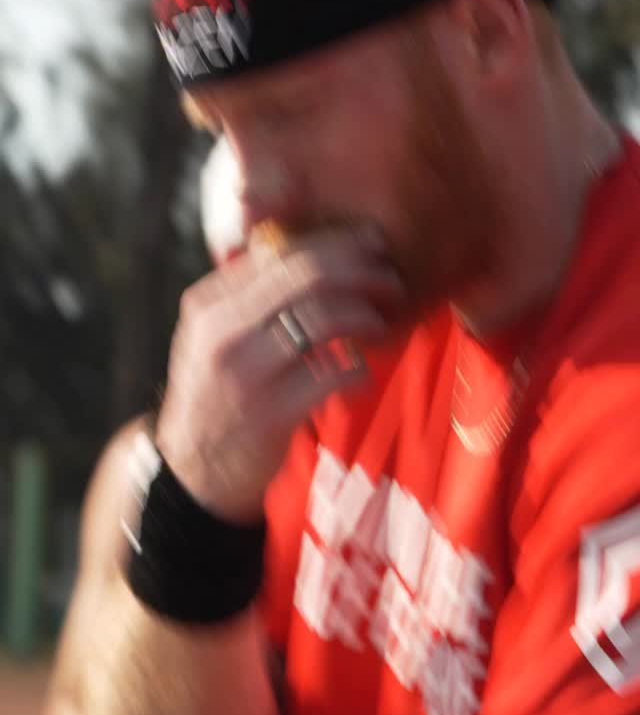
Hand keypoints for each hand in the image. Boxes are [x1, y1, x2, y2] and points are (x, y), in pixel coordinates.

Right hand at [155, 226, 404, 520]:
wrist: (194, 472)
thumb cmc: (217, 393)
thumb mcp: (214, 335)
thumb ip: (251, 295)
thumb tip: (314, 251)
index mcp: (208, 303)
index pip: (281, 251)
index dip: (337, 242)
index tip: (372, 244)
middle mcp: (222, 331)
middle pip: (307, 275)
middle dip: (361, 269)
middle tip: (392, 277)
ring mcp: (246, 373)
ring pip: (324, 318)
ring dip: (366, 315)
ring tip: (380, 322)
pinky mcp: (272, 414)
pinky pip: (335, 374)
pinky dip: (360, 367)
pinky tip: (364, 369)